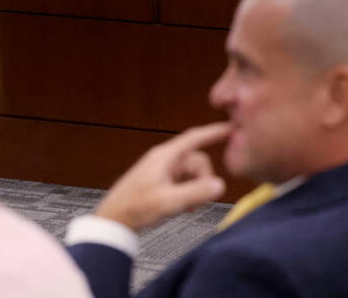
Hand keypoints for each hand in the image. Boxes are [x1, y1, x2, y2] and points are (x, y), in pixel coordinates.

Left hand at [94, 122, 229, 230]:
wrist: (116, 219)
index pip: (193, 138)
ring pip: (194, 174)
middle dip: (203, 180)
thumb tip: (219, 184)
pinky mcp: (163, 182)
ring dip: (196, 190)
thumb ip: (195, 192)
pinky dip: (190, 194)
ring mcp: (164, 171)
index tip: (231, 128)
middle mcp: (165, 160)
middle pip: (198, 161)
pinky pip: (186, 182)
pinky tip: (182, 207)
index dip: (213, 132)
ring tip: (185, 206)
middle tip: (196, 200)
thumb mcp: (168, 201)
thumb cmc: (136, 207)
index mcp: (165, 157)